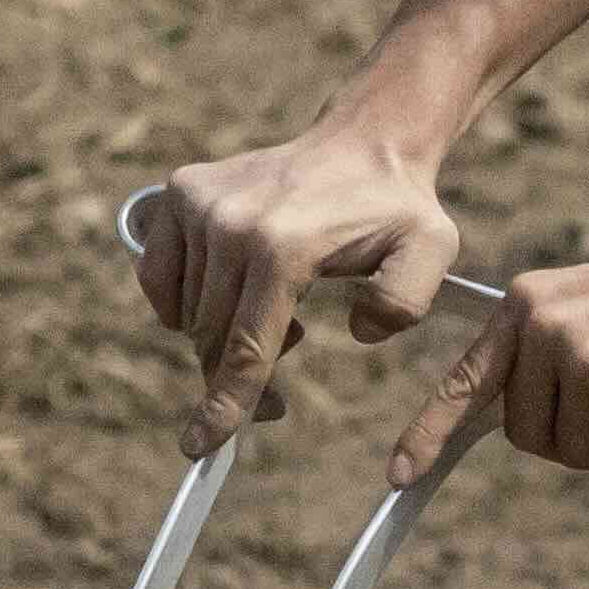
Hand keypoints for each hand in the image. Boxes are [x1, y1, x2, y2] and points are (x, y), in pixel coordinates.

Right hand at [125, 110, 466, 445]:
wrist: (365, 142)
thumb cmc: (397, 209)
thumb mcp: (430, 254)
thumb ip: (404, 304)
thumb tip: (357, 329)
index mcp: (282, 246)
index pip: (247, 347)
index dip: (226, 406)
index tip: (200, 446)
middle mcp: (229, 223)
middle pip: (213, 338)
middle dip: (237, 380)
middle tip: (279, 398)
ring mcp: (198, 204)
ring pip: (188, 314)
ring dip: (225, 334)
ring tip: (281, 316)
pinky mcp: (179, 192)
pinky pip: (158, 277)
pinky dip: (184, 303)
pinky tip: (232, 296)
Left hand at [403, 238, 588, 487]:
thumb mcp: (587, 313)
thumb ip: (542, 357)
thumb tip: (508, 423)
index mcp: (525, 306)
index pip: (466, 382)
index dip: (429, 433)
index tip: (398, 477)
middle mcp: (544, 328)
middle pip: (529, 438)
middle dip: (578, 437)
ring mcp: (585, 359)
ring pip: (578, 457)